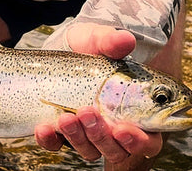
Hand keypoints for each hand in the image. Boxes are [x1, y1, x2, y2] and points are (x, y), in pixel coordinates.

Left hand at [35, 23, 162, 167]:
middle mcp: (115, 127)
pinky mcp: (63, 132)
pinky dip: (50, 140)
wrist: (63, 46)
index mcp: (136, 111)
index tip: (122, 129)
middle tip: (87, 112)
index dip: (138, 141)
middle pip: (117, 151)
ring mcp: (89, 132)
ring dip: (77, 137)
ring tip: (66, 116)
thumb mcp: (98, 39)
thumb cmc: (90, 45)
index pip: (148, 140)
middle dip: (102, 137)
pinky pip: (57, 145)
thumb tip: (126, 39)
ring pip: (89, 150)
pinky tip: (43, 129)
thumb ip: (111, 41)